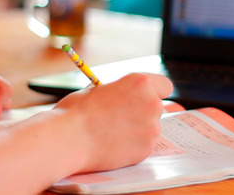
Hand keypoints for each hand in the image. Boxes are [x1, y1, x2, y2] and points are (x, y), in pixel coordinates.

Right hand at [54, 72, 172, 172]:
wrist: (69, 139)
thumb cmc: (77, 111)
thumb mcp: (98, 89)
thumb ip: (118, 91)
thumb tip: (123, 95)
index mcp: (141, 83)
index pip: (164, 85)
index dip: (154, 92)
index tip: (144, 97)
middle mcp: (152, 104)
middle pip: (157, 107)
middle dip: (143, 112)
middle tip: (120, 118)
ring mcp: (152, 128)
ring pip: (150, 128)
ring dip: (137, 130)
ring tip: (111, 133)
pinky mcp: (146, 149)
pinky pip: (143, 146)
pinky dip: (132, 146)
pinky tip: (112, 145)